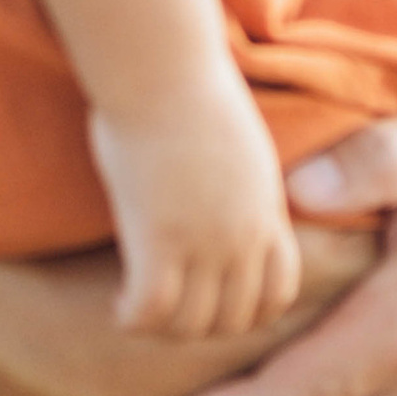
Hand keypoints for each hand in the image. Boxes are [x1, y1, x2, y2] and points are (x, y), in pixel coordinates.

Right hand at [88, 76, 302, 339]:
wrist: (164, 67)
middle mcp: (244, 234)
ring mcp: (205, 240)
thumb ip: (237, 187)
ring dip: (164, 329)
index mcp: (267, 211)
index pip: (278, 292)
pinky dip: (132, 320)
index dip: (247, 312)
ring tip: (138, 313)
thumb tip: (216, 197)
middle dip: (200, 327)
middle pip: (235, 320)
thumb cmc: (188, 89)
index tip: (212, 304)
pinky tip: (118, 309)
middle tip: (166, 313)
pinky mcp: (159, 238)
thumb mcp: (239, 146)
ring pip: (192, 324)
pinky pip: (150, 310)